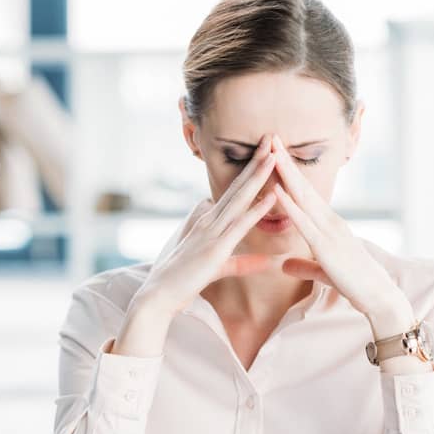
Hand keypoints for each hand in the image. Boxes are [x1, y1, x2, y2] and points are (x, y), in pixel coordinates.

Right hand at [116, 135, 279, 356]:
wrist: (158, 297)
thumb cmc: (182, 282)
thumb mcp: (218, 269)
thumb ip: (243, 263)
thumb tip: (266, 261)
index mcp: (210, 223)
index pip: (235, 192)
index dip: (251, 172)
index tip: (266, 152)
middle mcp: (210, 221)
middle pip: (239, 186)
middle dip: (256, 162)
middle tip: (272, 137)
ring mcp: (212, 233)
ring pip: (240, 198)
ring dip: (258, 176)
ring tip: (274, 155)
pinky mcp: (215, 248)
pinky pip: (240, 225)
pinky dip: (256, 210)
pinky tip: (271, 195)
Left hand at [269, 136, 414, 339]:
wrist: (378, 297)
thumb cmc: (355, 284)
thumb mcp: (324, 272)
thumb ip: (304, 265)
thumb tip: (284, 265)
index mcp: (329, 224)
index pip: (305, 193)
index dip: (289, 173)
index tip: (275, 153)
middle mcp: (330, 221)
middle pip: (303, 186)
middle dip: (285, 161)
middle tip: (270, 136)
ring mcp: (329, 231)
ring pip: (303, 197)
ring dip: (286, 173)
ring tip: (271, 152)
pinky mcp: (327, 247)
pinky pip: (304, 223)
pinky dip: (290, 205)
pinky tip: (277, 190)